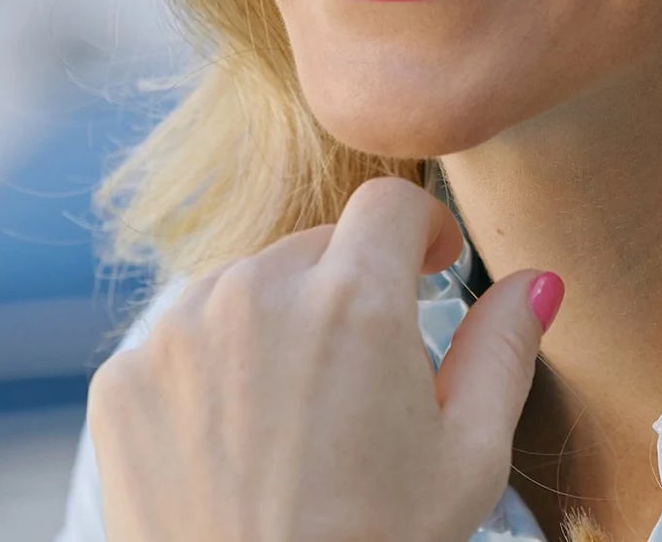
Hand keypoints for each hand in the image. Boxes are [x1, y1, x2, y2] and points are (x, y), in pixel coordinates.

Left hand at [87, 176, 562, 541]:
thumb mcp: (469, 460)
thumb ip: (504, 349)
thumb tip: (538, 280)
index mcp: (353, 302)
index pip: (391, 201)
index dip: (422, 228)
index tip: (429, 266)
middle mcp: (258, 293)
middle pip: (321, 244)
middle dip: (353, 286)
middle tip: (367, 374)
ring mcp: (179, 333)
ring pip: (251, 282)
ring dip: (282, 317)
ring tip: (300, 410)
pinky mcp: (123, 379)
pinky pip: (186, 332)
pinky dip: (216, 362)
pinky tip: (239, 436)